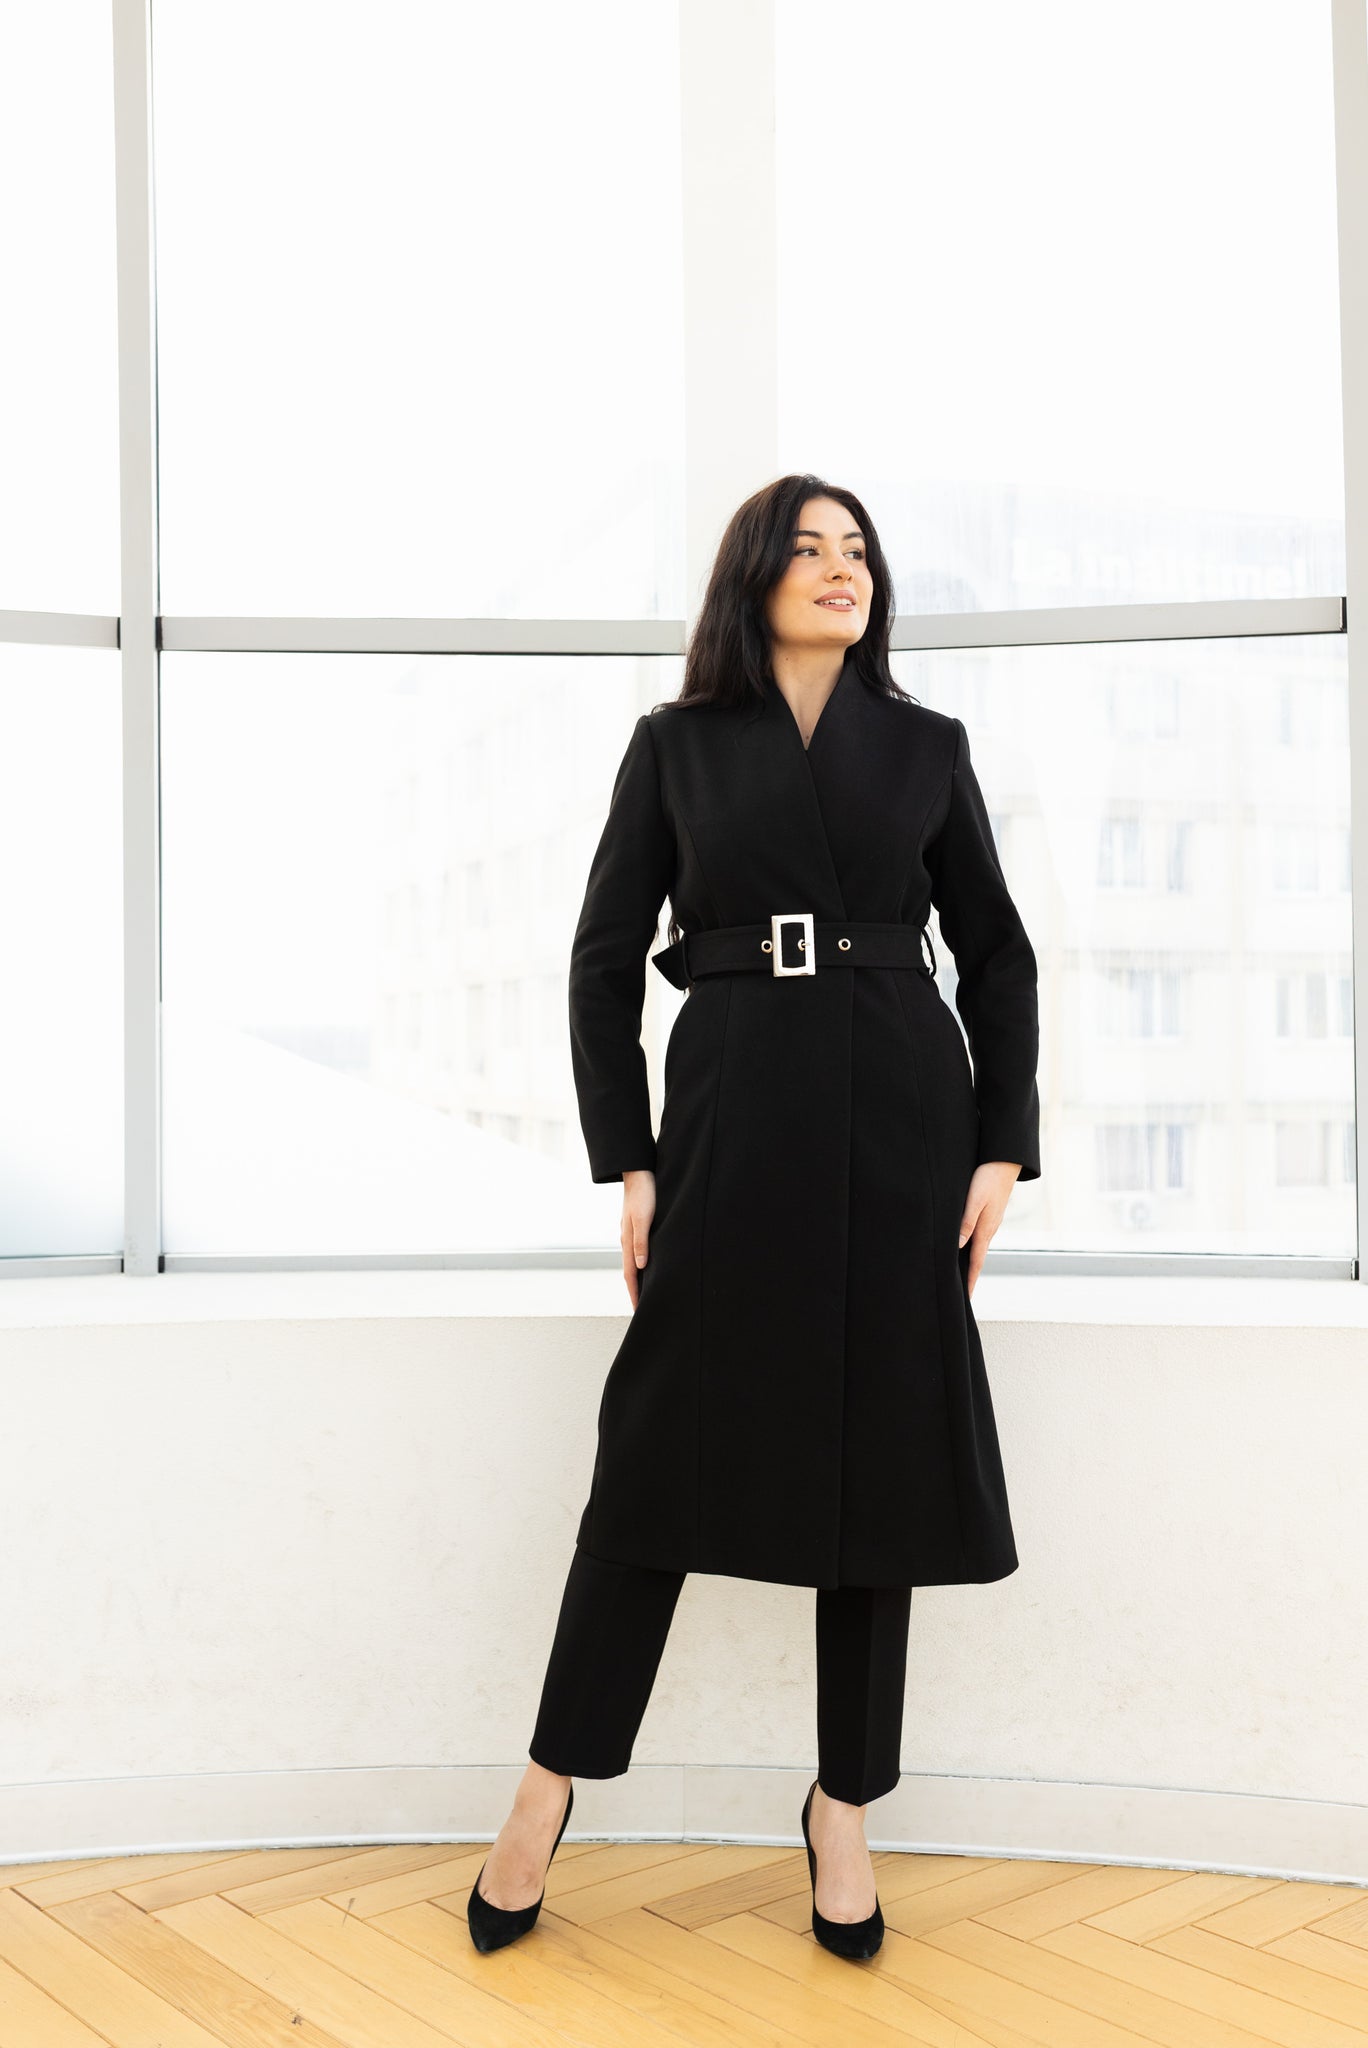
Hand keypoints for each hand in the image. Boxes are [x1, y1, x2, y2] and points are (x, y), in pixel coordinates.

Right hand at [621, 1169, 655, 1307]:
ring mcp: (631, 1233)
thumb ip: (641, 1242)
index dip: (634, 1293)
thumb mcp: (643, 1218)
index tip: (638, 1310)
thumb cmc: (644, 1193)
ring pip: (634, 1262)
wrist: (638, 1172)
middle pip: (630, 1271)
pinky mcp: (636, 1226)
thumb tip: (641, 1266)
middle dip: (635, 1290)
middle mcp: (627, 1239)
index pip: (630, 1274)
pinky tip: (649, 1266)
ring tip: (645, 1293)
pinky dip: (642, 1264)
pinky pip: (638, 1251)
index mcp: (628, 1240)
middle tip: (641, 1308)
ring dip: (638, 1279)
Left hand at [957, 1161, 1020, 1297]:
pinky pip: (980, 1235)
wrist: (1004, 1160)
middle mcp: (989, 1229)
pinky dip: (973, 1247)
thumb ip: (966, 1223)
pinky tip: (966, 1246)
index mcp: (985, 1229)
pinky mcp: (990, 1213)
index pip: (976, 1262)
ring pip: (979, 1247)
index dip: (970, 1280)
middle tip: (963, 1294)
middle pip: (978, 1258)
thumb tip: (959, 1246)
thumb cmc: (987, 1178)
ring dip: (971, 1262)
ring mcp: (991, 1221)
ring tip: (962, 1275)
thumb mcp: (974, 1200)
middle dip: (970, 1276)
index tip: (966, 1298)